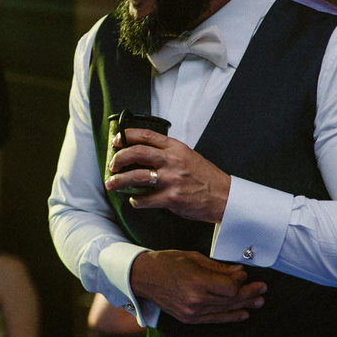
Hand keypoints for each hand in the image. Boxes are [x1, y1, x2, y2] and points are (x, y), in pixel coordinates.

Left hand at [105, 128, 229, 222]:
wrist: (224, 196)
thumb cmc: (206, 178)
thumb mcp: (188, 156)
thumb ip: (168, 153)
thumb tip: (143, 153)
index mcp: (176, 148)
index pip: (146, 135)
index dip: (127, 136)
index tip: (116, 140)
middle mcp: (172, 161)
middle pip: (136, 153)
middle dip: (119, 158)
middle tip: (112, 165)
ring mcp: (171, 179)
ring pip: (136, 176)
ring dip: (119, 181)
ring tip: (112, 184)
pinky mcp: (171, 198)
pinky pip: (145, 199)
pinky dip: (136, 200)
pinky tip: (134, 200)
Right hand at [130, 249, 265, 323]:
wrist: (142, 277)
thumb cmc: (166, 262)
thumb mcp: (193, 258)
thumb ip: (218, 267)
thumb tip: (239, 272)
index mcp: (197, 282)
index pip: (230, 288)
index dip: (241, 282)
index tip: (246, 275)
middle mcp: (196, 300)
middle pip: (231, 300)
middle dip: (249, 294)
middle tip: (262, 289)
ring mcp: (192, 312)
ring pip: (225, 310)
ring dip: (244, 305)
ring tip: (258, 301)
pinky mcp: (189, 318)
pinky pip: (214, 319)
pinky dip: (230, 317)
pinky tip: (243, 313)